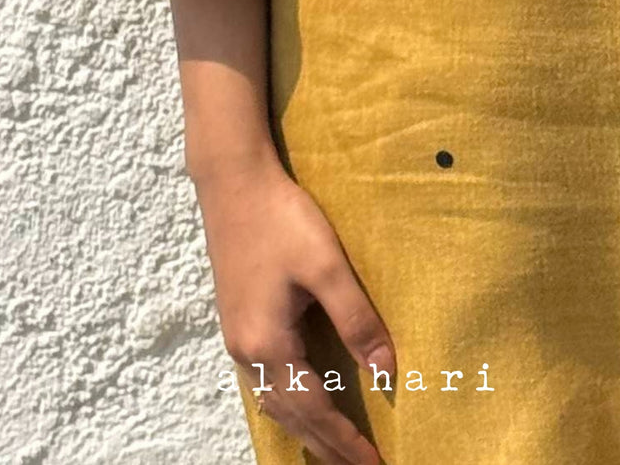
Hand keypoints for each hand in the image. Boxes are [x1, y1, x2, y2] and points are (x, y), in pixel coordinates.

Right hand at [194, 152, 392, 464]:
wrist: (232, 182)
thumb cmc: (282, 219)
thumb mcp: (327, 266)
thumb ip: (357, 320)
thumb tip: (387, 371)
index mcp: (269, 345)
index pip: (314, 411)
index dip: (345, 441)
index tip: (374, 464)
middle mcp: (247, 352)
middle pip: (289, 416)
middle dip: (325, 446)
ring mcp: (236, 338)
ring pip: (272, 402)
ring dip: (304, 429)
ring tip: (332, 447)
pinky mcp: (235, 321)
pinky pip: (262, 382)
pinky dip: (285, 404)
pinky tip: (298, 401)